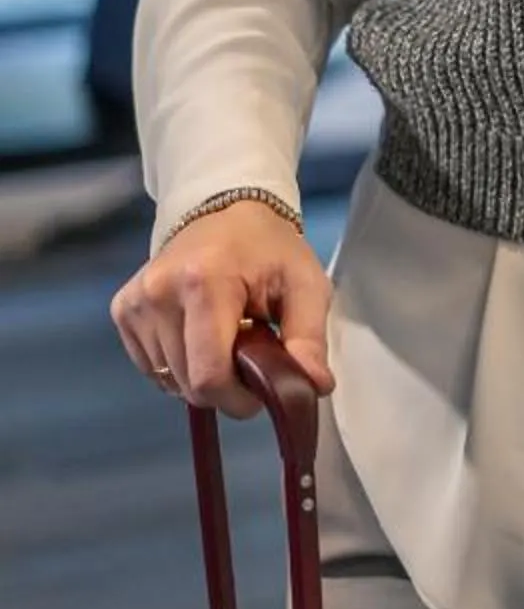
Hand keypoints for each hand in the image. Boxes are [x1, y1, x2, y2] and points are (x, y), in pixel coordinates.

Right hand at [111, 199, 334, 416]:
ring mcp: (135, 302)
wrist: (226, 210)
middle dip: (224, 387)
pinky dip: (179, 365)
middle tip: (250, 358)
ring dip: (201, 375)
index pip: (208, 375)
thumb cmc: (270, 249)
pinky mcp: (122, 310)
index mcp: (205, 284)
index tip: (260, 392)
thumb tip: (315, 387)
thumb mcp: (306, 285)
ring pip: (168, 380)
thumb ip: (310, 338)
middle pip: (188, 383)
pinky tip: (200, 337)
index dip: (237, 398)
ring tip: (226, 339)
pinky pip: (151, 367)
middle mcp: (158, 294)